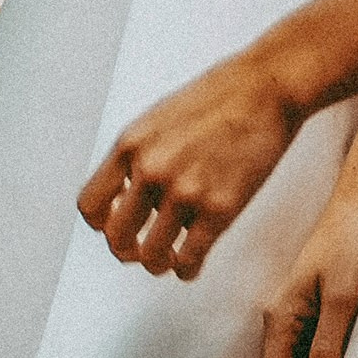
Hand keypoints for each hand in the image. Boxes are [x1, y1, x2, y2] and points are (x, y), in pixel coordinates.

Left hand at [77, 51, 299, 277]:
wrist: (266, 88)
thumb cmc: (219, 97)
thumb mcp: (159, 118)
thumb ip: (139, 154)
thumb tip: (129, 191)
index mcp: (131, 145)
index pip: (91, 205)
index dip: (102, 223)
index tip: (115, 225)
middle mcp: (151, 170)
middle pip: (117, 237)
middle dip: (127, 251)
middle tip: (139, 252)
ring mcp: (184, 192)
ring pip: (151, 256)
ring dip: (158, 263)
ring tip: (169, 258)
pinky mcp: (219, 209)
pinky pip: (189, 259)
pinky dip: (187, 269)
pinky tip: (192, 262)